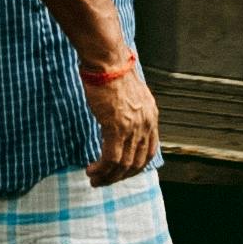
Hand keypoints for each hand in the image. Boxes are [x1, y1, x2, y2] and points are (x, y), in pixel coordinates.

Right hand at [85, 62, 158, 184]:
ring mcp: (132, 127)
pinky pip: (111, 158)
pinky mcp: (116, 127)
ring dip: (108, 176)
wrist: (107, 62)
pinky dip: (101, 169)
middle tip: (104, 181)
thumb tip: (121, 122)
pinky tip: (91, 170)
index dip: (135, 167)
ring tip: (94, 180)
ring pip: (123, 164)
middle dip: (120, 177)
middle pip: (137, 162)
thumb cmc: (113, 72)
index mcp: (151, 117)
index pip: (149, 152)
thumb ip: (130, 111)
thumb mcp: (130, 94)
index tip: (121, 173)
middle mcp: (146, 124)